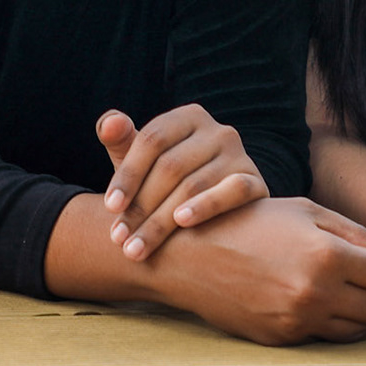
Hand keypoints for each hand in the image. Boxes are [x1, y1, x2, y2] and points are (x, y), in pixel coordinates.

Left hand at [96, 105, 266, 261]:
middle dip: (140, 206)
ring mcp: (240, 155)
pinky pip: (232, 191)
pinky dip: (206, 205)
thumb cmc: (165, 181)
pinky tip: (182, 222)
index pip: (152, 140)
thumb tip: (109, 123)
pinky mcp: (256, 182)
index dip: (128, 174)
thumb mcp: (142, 161)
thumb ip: (121, 141)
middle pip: (170, 167)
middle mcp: (218, 130)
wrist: (216, 213)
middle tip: (119, 239)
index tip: (109, 207)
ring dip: (161, 221)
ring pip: (193, 185)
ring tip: (137, 248)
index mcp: (188, 117)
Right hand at [158, 197, 365, 344]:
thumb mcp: (303, 212)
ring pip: (359, 330)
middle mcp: (317, 290)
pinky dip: (351, 332)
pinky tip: (359, 324)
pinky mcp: (283, 337)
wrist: (191, 253)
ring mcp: (299, 318)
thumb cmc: (249, 221)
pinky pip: (329, 338)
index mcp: (326, 253)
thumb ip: (354, 233)